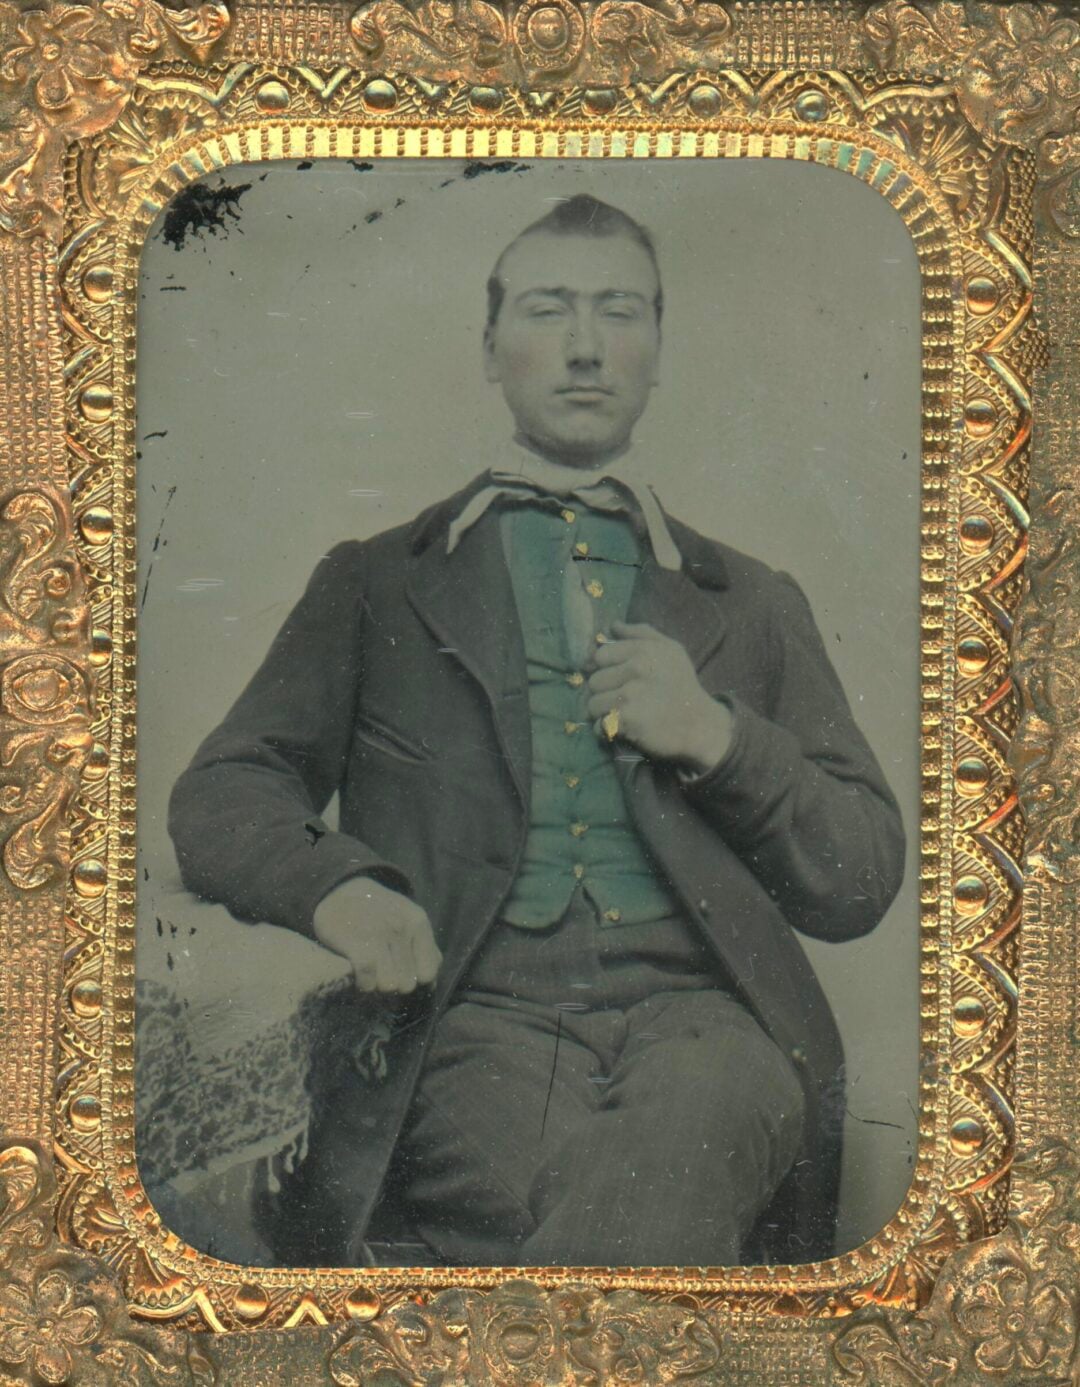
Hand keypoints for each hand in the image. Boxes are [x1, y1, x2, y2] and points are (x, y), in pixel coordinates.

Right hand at [313, 877, 441, 994]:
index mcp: (418, 922)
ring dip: (377, 985)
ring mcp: (379, 935)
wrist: (337, 891)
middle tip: (382, 973)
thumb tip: (432, 984)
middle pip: (408, 984)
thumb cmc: (377, 911)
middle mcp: (401, 927)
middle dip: (395, 983)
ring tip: (371, 974)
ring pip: (389, 986)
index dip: (415, 979)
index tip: (402, 974)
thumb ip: (425, 947)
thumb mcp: (407, 918)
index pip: (429, 973)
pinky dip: (363, 984)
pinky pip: (368, 982)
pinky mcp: (357, 944)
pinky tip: (359, 976)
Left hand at [587, 621, 732, 773]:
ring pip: (592, 704)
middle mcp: (636, 668)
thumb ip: (641, 633)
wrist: (700, 725)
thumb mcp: (671, 650)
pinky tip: (623, 728)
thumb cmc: (682, 685)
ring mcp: (630, 695)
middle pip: (594, 681)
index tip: (622, 679)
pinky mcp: (627, 720)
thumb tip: (613, 625)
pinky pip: (598, 725)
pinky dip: (606, 730)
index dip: (607, 669)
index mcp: (643, 649)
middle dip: (605, 692)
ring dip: (604, 712)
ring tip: (625, 713)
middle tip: (627, 699)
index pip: (600, 656)